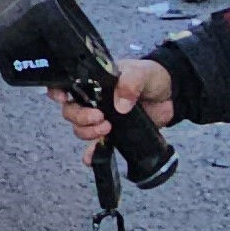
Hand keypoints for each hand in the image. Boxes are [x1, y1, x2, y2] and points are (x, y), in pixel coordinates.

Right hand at [58, 57, 176, 152]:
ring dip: (88, 132)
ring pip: (80, 129)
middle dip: (80, 117)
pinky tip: (91, 157)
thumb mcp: (142, 73)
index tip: (62, 98)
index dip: (58, 91)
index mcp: (96, 81)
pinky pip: (96, 146)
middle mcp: (94, 99)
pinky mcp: (114, 133)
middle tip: (99, 117)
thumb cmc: (153, 77)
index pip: (68, 84)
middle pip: (70, 111)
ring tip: (107, 128)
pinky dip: (91, 153)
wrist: (171, 95)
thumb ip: (130, 83)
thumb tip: (120, 104)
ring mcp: (102, 118)